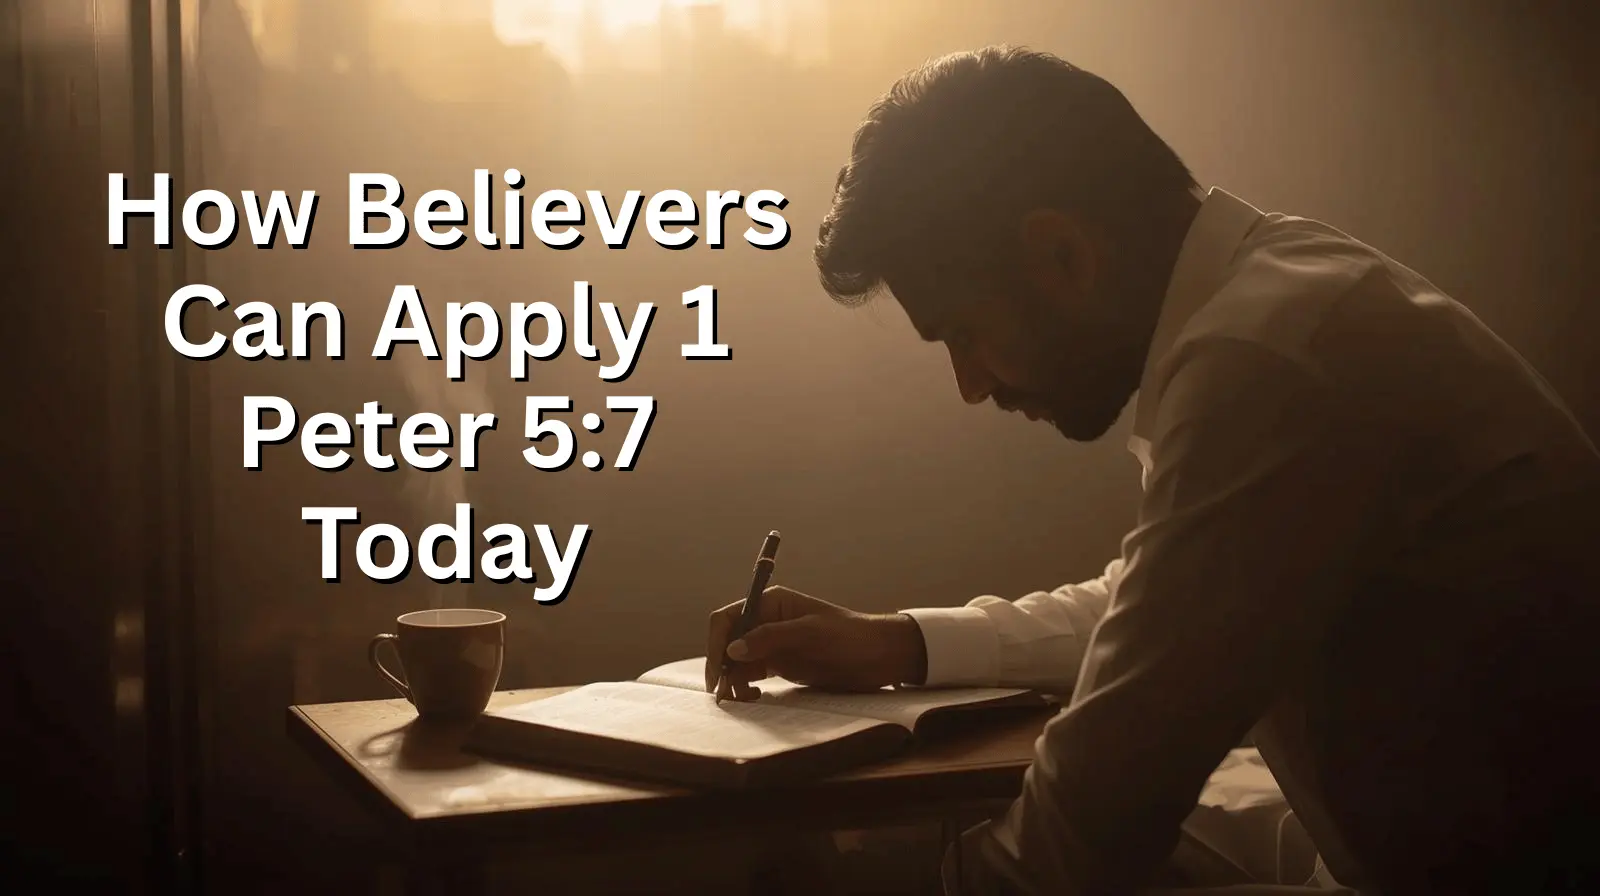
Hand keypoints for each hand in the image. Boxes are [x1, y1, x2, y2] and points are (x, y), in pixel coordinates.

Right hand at [704, 585, 926, 700]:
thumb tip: (733, 650)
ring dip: (733, 680)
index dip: (717, 644)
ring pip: (738, 662)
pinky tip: (755, 697)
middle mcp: (767, 622)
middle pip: (729, 642)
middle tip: (724, 695)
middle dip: (722, 667)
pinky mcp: (781, 665)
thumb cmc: (850, 637)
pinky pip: (752, 675)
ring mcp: (773, 645)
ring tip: (744, 700)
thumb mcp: (811, 634)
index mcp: (771, 604)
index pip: (729, 619)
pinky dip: (746, 687)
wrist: (881, 657)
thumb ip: (771, 638)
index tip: (717, 671)